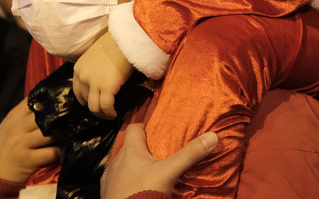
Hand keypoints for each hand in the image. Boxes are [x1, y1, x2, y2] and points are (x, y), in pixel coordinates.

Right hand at [0, 102, 60, 182]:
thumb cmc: (4, 147)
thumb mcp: (9, 125)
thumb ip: (25, 114)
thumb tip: (48, 103)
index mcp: (14, 116)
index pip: (35, 99)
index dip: (50, 101)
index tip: (62, 104)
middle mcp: (17, 127)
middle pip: (46, 116)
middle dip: (60, 119)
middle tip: (70, 122)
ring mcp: (22, 143)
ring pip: (51, 133)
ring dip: (62, 136)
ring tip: (66, 138)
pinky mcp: (28, 160)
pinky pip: (52, 152)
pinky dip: (60, 153)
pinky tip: (60, 153)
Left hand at [73, 32, 134, 118]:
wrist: (124, 39)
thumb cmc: (113, 44)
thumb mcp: (95, 57)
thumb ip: (93, 70)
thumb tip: (100, 81)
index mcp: (78, 69)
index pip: (77, 91)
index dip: (85, 100)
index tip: (94, 103)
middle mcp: (82, 77)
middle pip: (85, 101)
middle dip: (94, 108)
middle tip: (104, 110)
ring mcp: (93, 83)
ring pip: (94, 108)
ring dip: (102, 114)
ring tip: (110, 115)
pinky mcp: (106, 88)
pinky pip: (106, 107)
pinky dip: (109, 113)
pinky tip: (115, 114)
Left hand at [100, 124, 217, 198]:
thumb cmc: (145, 191)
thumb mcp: (170, 172)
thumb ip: (189, 155)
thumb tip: (212, 137)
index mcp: (130, 150)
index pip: (134, 128)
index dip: (144, 128)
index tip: (156, 132)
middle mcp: (116, 160)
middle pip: (129, 147)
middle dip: (141, 150)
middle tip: (157, 155)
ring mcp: (109, 177)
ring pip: (122, 164)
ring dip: (132, 166)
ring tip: (147, 173)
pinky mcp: (107, 191)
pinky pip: (116, 180)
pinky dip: (125, 181)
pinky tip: (135, 188)